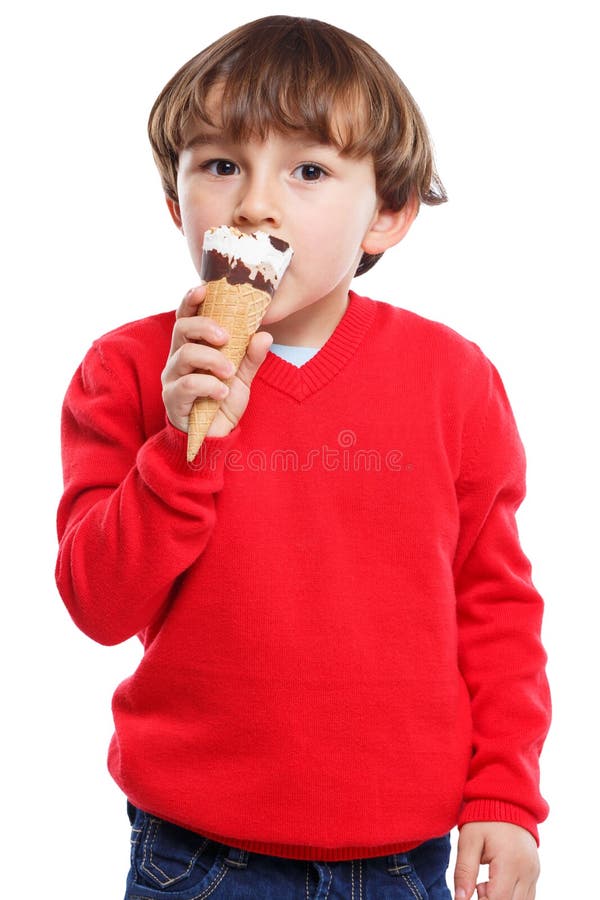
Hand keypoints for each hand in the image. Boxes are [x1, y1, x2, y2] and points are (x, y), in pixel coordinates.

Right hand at [162, 285, 272, 436]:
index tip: (205, 288)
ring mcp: (172, 379)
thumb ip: (251, 357)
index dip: (192, 300)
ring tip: (230, 372)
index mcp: (192, 347)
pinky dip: (209, 386)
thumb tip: (264, 335)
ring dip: (212, 360)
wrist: (215, 438)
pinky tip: (223, 393)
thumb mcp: (243, 378)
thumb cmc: (222, 402)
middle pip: (181, 328)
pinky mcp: (172, 400)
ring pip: (184, 355)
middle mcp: (177, 359)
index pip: (187, 316)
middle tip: (226, 337)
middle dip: (204, 327)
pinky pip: (187, 385)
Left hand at [454, 822, 539, 899]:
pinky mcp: (535, 873)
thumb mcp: (469, 841)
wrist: (506, 800)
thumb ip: (464, 871)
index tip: (471, 893)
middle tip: (477, 886)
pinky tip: (495, 882)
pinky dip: (510, 897)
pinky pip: (526, 896)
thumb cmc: (484, 819)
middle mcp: (527, 871)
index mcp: (510, 862)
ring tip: (485, 883)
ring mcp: (534, 873)